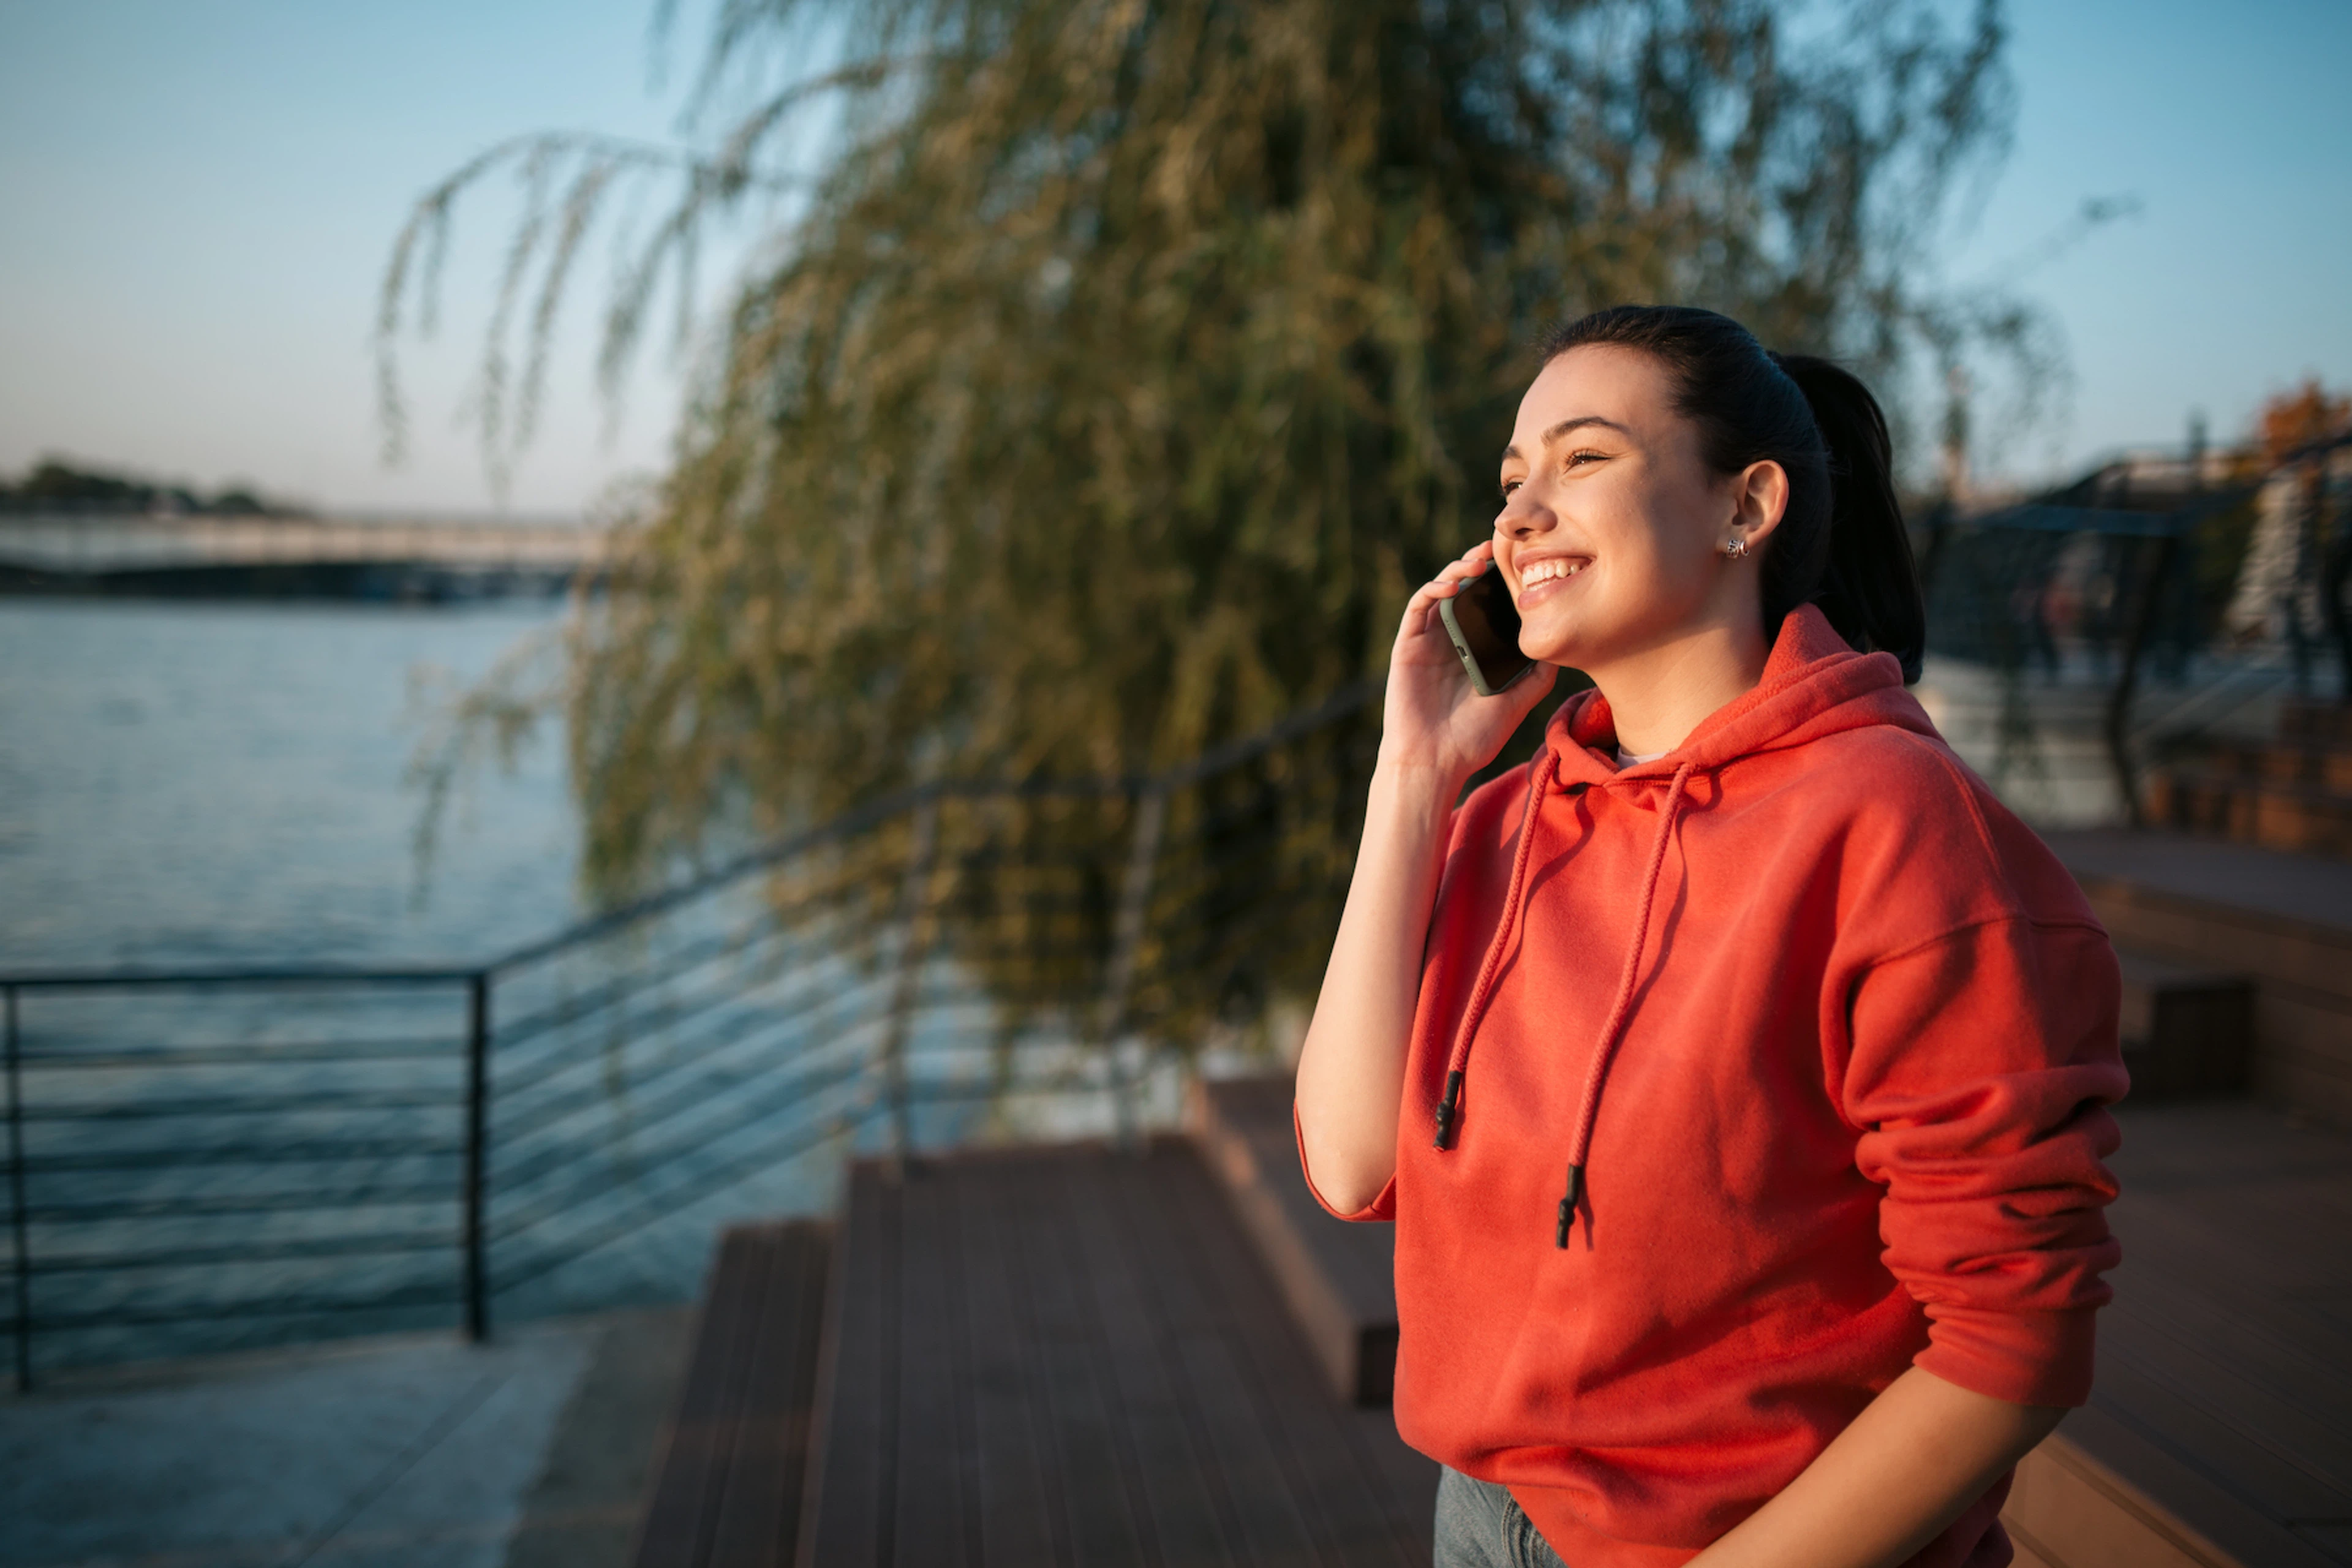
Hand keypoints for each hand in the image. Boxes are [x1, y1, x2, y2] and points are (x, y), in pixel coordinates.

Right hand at [1381, 540, 1558, 782]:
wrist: (1435, 762)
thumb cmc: (1473, 739)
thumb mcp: (1518, 702)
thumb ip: (1538, 675)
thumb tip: (1562, 647)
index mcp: (1477, 649)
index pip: (1490, 604)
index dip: (1504, 580)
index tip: (1526, 561)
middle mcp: (1452, 640)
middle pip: (1467, 589)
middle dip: (1483, 565)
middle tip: (1503, 546)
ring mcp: (1428, 641)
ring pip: (1442, 590)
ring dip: (1459, 569)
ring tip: (1480, 559)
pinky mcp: (1407, 645)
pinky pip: (1419, 607)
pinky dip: (1435, 588)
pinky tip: (1455, 583)